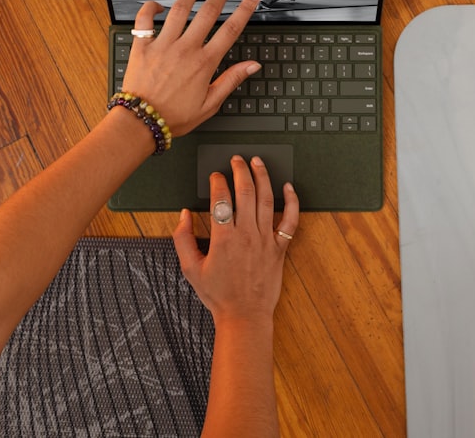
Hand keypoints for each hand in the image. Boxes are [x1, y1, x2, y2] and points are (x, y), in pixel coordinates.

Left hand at [121, 0, 260, 135]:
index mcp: (204, 63)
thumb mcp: (210, 104)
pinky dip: (151, 7)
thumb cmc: (173, 116)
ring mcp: (163, 45)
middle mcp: (185, 49)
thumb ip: (231, 80)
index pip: (230, 29)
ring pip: (179, 10)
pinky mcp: (143, 46)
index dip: (245, 9)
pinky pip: (145, 19)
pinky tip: (158, 5)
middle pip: (207, 13)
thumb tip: (251, 66)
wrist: (142, 121)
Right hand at [173, 155, 299, 324]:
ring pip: (267, 199)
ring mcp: (266, 239)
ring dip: (262, 177)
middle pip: (245, 192)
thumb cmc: (218, 295)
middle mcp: (247, 234)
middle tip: (236, 160)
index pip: (221, 199)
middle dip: (240, 170)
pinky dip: (291, 201)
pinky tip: (288, 187)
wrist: (244, 315)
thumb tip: (183, 216)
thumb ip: (183, 239)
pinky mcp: (279, 248)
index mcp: (224, 238)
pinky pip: (290, 220)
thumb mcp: (190, 268)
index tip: (215, 176)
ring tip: (258, 162)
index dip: (218, 182)